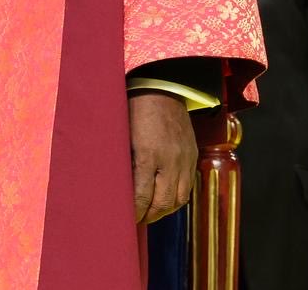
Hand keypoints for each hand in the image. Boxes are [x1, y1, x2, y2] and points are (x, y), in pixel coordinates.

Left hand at [128, 90, 196, 223]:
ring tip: (151, 213)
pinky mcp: (192, 154)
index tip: (126, 218)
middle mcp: (170, 160)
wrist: (160, 87)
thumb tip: (115, 187)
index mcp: (148, 154)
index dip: (134, 212)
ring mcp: (184, 158)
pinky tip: (165, 198)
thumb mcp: (122, 134)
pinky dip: (177, 197)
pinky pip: (188, 185)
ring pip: (179, 199)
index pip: (142, 197)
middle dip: (149, 216)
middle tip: (136, 220)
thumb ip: (122, 162)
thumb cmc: (133, 109)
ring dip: (164, 210)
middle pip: (162, 203)